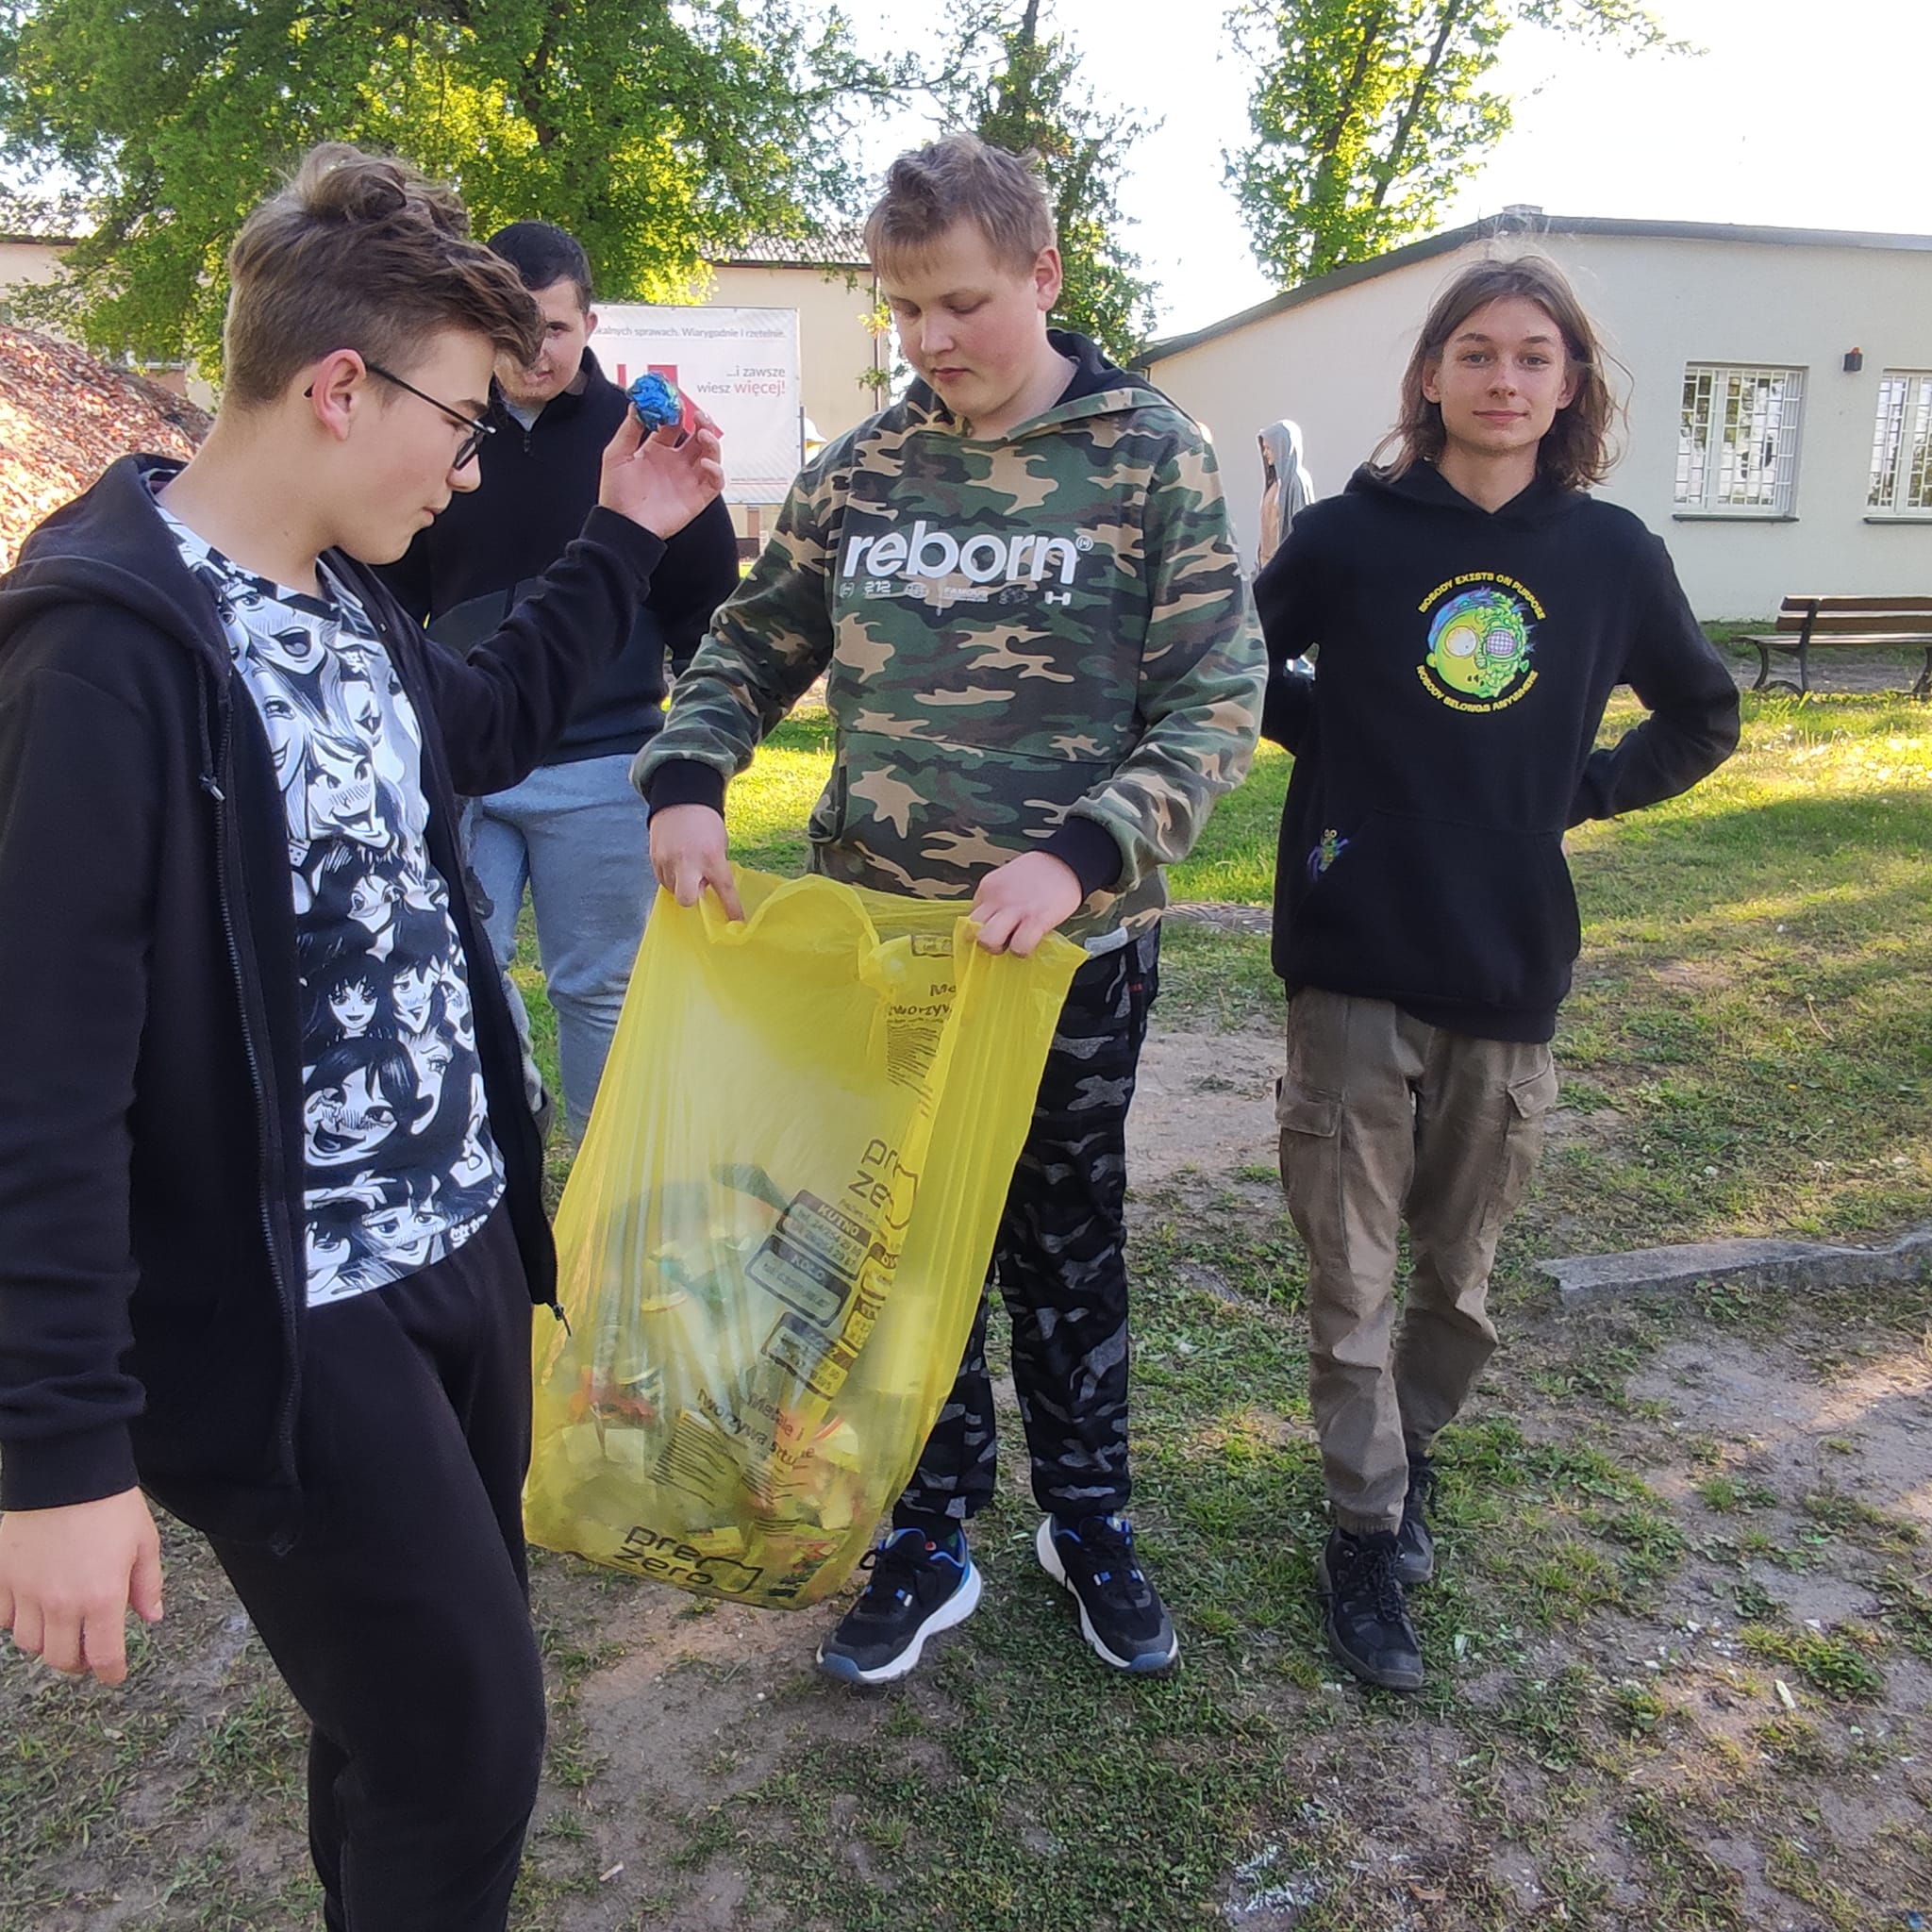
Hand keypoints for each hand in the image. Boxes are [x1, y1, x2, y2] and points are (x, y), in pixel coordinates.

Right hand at [0, 1489, 162, 1686]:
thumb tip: (151, 1616)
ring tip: (63, 1628)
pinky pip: (3, 1620)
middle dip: (79, 1662)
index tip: (114, 1676)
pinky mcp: (2, 1579)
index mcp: (103, 1598)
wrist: (66, 1473)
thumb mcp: (144, 1542)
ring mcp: (27, 1594)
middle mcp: (62, 1604)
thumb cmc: (110, 1505)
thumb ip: (147, 1585)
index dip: (111, 1672)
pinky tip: (32, 1608)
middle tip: (89, 1653)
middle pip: (63, 1658)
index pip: (104, 1655)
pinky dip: (16, 1622)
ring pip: (30, 1644)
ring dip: (48, 1643)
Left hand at [598, 406, 724, 539]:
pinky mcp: (697, 497)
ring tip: (704, 435)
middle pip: (697, 437)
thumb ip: (629, 429)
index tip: (675, 401)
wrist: (623, 526)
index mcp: (656, 450)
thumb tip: (638, 404)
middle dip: (702, 423)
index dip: (677, 412)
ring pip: (710, 455)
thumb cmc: (616, 495)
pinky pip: (715, 481)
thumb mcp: (616, 454)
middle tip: (699, 415)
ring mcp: (687, 479)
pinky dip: (716, 471)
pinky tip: (706, 463)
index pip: (674, 424)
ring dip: (712, 442)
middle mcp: (675, 463)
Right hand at [649, 803, 742, 919]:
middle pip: (687, 899)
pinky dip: (671, 876)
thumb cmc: (706, 823)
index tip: (737, 924)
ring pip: (673, 890)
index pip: (724, 889)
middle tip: (698, 887)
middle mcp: (688, 861)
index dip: (732, 909)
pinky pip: (662, 879)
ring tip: (687, 865)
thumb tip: (707, 888)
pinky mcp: (654, 858)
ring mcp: (668, 861)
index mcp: (711, 857)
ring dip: (681, 884)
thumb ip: (715, 867)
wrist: (680, 799)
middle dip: (692, 899)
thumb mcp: (720, 843)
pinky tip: (676, 861)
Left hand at [970, 853, 1083, 956]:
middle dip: (984, 942)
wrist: (1067, 860)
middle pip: (972, 931)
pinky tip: (1030, 944)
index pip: (970, 918)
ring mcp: (1015, 909)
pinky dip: (1022, 950)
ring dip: (999, 948)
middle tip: (1001, 941)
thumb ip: (997, 900)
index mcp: (988, 887)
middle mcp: (997, 898)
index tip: (994, 930)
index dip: (982, 928)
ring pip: (987, 940)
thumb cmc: (1040, 872)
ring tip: (1013, 944)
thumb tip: (993, 923)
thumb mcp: (1007, 880)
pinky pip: (1019, 946)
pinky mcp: (1035, 920)